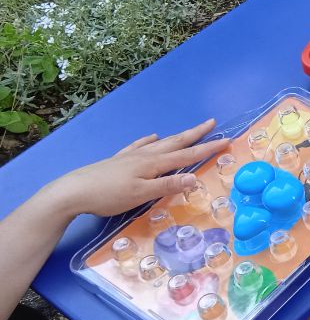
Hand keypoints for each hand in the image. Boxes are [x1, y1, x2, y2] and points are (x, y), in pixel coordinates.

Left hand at [37, 118, 229, 221]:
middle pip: (175, 143)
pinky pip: (138, 146)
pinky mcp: (117, 161)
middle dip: (195, 134)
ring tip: (188, 131)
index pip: (187, 155)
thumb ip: (168, 185)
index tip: (227, 140)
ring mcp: (130, 156)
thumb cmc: (108, 195)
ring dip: (176, 137)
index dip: (208, 148)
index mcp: (153, 164)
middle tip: (212, 123)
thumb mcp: (141, 194)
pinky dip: (148, 140)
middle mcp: (144, 156)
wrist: (72, 191)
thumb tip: (196, 177)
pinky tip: (151, 138)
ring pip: (159, 143)